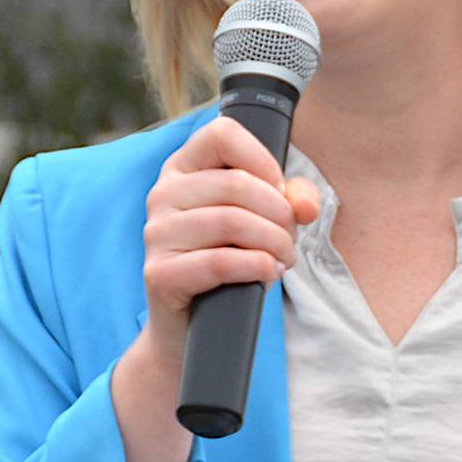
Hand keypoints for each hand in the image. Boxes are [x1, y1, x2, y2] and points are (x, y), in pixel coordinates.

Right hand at [137, 115, 320, 375]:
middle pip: (237, 184)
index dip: (263, 161)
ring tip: (283, 259)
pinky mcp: (159, 273)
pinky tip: (267, 274)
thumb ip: (291, 199)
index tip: (279, 193)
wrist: (191, 326)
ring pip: (232, 222)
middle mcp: (162, 194)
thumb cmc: (229, 261)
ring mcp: (156, 233)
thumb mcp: (264, 220)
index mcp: (184, 168)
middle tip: (290, 240)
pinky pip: (219, 262)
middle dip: (279, 215)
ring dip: (274, 244)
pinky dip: (256, 267)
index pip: (223, 134)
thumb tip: (305, 204)